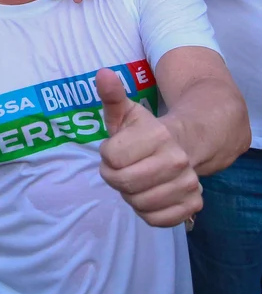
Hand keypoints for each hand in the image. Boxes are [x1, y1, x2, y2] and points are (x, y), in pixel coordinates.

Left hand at [97, 69, 202, 226]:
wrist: (186, 146)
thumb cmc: (145, 132)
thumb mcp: (126, 113)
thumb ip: (112, 96)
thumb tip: (102, 73)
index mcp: (157, 135)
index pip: (110, 158)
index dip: (106, 157)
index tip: (114, 151)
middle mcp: (177, 160)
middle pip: (123, 183)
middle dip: (115, 177)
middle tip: (121, 169)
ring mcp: (188, 184)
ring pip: (137, 203)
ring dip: (130, 195)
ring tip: (137, 180)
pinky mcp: (193, 205)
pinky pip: (156, 220)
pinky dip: (146, 211)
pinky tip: (149, 195)